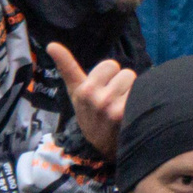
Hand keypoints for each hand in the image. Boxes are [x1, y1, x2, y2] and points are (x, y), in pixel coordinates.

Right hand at [48, 43, 135, 157]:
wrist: (100, 148)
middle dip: (121, 84)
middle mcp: (97, 99)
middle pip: (124, 72)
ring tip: (123, 107)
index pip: (109, 65)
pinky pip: (141, 93)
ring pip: (134, 82)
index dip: (109, 75)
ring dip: (132, 92)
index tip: (102, 88)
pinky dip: (140, 101)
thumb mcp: (75, 92)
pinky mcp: (126, 115)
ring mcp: (112, 108)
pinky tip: (132, 113)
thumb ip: (67, 67)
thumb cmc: (89, 114)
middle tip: (114, 101)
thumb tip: (51, 44)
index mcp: (83, 90)